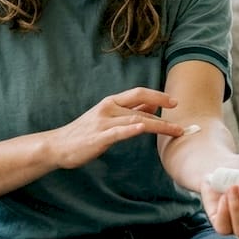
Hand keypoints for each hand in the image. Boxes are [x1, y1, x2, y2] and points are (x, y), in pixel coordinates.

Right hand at [49, 87, 184, 168]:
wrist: (57, 145)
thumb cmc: (84, 133)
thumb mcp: (107, 116)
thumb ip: (128, 110)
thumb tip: (151, 103)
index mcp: (111, 102)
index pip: (138, 93)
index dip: (158, 96)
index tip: (174, 102)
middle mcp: (108, 108)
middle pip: (141, 105)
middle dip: (163, 110)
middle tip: (181, 117)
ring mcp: (103, 123)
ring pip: (135, 120)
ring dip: (158, 125)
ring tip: (175, 131)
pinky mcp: (98, 137)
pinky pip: (118, 132)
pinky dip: (132, 129)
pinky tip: (144, 128)